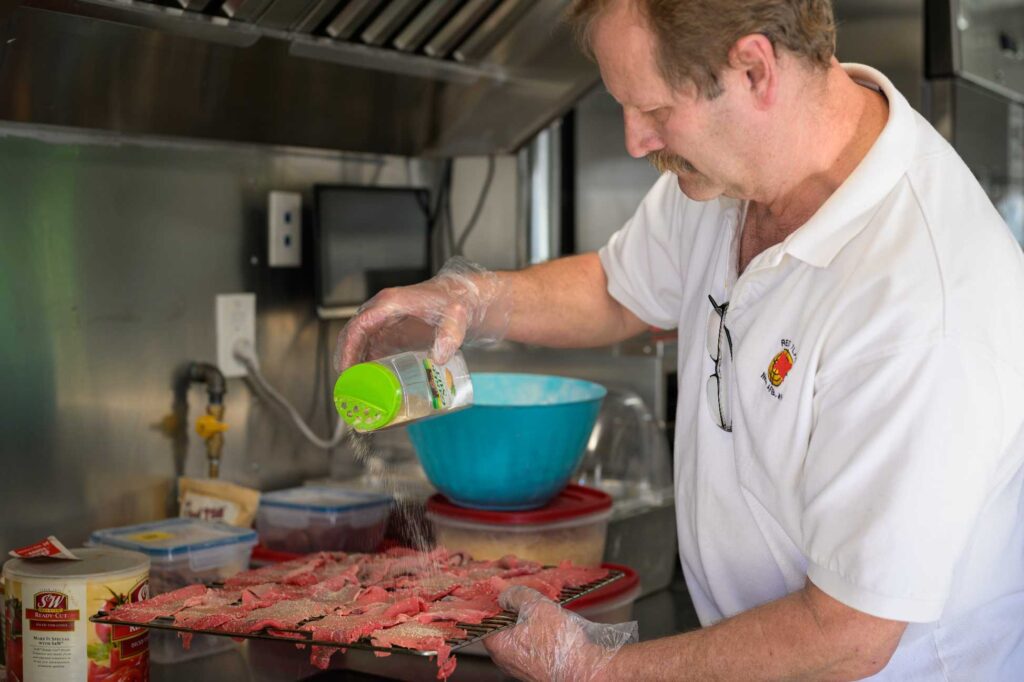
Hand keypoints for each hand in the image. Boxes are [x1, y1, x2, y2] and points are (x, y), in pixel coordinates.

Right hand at [333, 257, 510, 370]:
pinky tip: (370, 381)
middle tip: (346, 385)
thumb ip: (450, 335)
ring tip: (355, 388)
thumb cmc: (458, 302)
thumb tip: (439, 357)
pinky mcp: (393, 331)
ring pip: (361, 342)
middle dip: (346, 359)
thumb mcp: (457, 317)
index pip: (360, 324)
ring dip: (355, 363)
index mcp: (391, 303)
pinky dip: (367, 363)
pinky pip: (373, 347)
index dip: (349, 347)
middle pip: (354, 334)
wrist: (466, 299)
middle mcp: (384, 310)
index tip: (346, 368)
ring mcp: (387, 321)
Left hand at [484, 586, 637, 681]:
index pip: (486, 618)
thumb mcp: (535, 607)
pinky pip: (533, 644)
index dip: (495, 600)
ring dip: (530, 618)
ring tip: (544, 607)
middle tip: (527, 594)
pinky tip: (554, 622)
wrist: (588, 668)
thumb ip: (515, 595)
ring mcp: (522, 665)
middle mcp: (506, 659)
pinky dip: (540, 631)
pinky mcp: (539, 667)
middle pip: (503, 626)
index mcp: (498, 646)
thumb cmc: (560, 643)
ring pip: (520, 634)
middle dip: (514, 608)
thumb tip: (500, 588)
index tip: (504, 588)